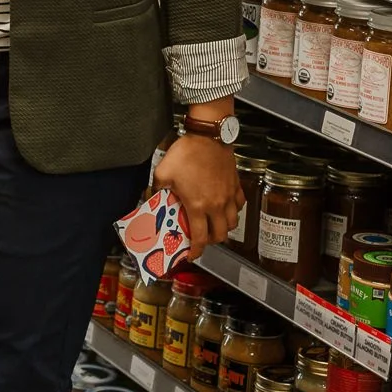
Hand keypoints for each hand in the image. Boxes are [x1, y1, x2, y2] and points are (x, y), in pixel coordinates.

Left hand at [156, 132, 241, 257]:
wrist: (208, 136)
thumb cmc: (187, 153)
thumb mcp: (163, 172)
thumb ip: (157, 189)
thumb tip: (151, 197)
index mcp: (197, 205)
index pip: (200, 237)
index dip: (197, 251)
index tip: (192, 255)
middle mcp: (216, 204)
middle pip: (220, 234)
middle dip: (211, 242)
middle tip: (202, 239)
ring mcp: (228, 195)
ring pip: (234, 222)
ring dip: (225, 228)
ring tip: (215, 225)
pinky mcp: (235, 185)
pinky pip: (240, 204)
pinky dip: (235, 210)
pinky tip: (227, 207)